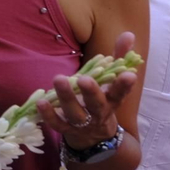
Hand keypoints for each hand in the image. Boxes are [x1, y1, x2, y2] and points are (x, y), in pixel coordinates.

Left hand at [37, 31, 138, 150]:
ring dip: (67, 98)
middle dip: (91, 92)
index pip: (121, 93)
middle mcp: (99, 113)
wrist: (94, 135)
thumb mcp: (111, 81)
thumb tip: (128, 34)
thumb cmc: (101, 99)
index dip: (124, 85)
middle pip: (96, 104)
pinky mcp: (66, 130)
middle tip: (84, 79)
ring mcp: (83, 123)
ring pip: (75, 113)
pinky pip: (57, 124)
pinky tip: (40, 102)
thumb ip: (118, 58)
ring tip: (58, 79)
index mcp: (112, 101)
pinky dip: (49, 115)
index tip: (129, 75)